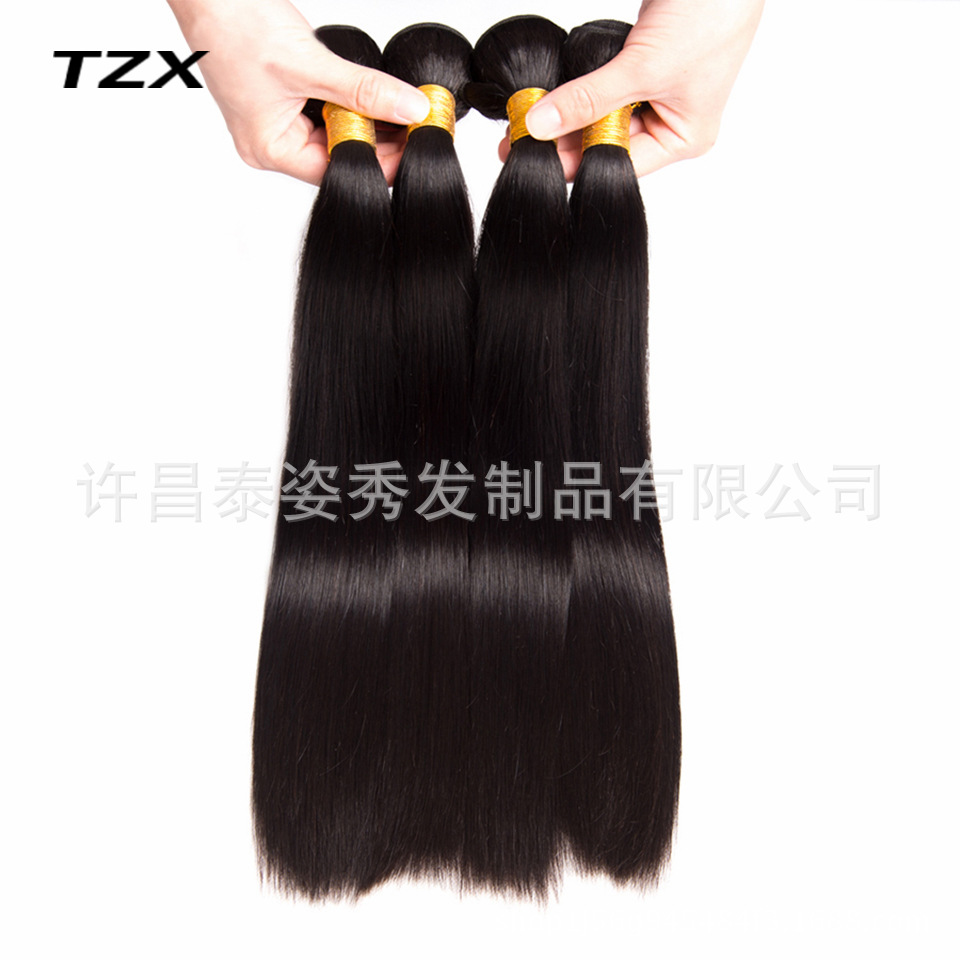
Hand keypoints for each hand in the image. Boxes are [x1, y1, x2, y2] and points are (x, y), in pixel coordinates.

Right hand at [167, 0, 428, 184]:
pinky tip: (372, 93)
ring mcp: (276, 122)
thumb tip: (409, 109)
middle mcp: (271, 143)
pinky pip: (324, 111)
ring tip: (399, 104)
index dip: (380, 158)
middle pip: (338, 154)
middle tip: (415, 120)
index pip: (338, 168)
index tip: (415, 141)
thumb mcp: (310, 62)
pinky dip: (348, 102)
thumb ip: (364, 89)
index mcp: (269, 149)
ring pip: (335, 132)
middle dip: (378, 137)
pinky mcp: (282, 100)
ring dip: (366, 118)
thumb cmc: (231, 22)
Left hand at [513, 0, 764, 179]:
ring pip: (600, 114)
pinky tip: (552, 92)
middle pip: (605, 141)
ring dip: (568, 112)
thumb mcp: (644, 67)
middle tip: (518, 136)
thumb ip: (590, 98)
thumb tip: (542, 125)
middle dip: (564, 137)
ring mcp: (655, 93)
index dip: (574, 160)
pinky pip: (602, 86)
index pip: (618, 163)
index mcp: (683, 139)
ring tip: (527, 115)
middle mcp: (669, 123)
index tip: (532, 155)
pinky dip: (579, 87)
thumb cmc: (711, 13)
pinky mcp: (641, 64)